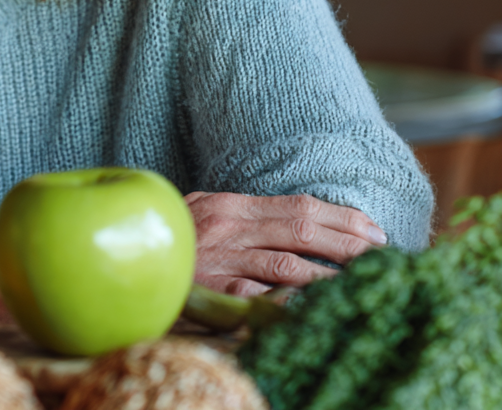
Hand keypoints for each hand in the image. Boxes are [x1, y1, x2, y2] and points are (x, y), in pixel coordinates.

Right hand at [186, 191, 387, 296]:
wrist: (126, 260)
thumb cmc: (174, 243)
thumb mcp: (205, 217)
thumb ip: (245, 218)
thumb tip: (299, 221)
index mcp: (231, 205)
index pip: (298, 205)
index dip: (341, 217)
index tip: (375, 229)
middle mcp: (228, 226)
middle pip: (302, 228)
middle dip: (349, 241)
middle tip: (385, 255)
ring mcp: (221, 259)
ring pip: (288, 263)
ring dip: (332, 274)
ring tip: (367, 283)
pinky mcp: (212, 291)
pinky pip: (260, 296)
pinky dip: (294, 300)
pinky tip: (321, 306)